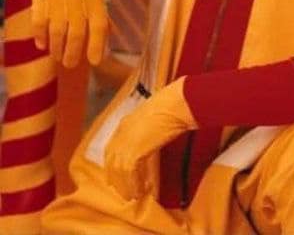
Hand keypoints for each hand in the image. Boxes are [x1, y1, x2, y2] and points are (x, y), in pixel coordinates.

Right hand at [26, 0, 108, 67]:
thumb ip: (100, 9)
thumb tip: (109, 33)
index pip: (99, 24)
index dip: (97, 46)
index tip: (94, 62)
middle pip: (77, 32)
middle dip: (73, 53)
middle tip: (70, 63)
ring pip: (57, 31)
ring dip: (57, 48)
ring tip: (57, 56)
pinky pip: (39, 22)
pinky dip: (40, 36)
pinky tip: (42, 44)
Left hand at [104, 77, 195, 199]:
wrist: (175, 105)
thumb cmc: (170, 105)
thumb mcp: (152, 117)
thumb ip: (145, 130)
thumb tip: (149, 144)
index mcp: (124, 123)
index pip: (111, 149)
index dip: (113, 165)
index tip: (118, 176)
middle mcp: (121, 133)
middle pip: (112, 162)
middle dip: (117, 179)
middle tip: (124, 191)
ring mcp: (126, 142)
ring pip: (119, 171)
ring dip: (127, 186)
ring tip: (134, 195)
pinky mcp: (134, 152)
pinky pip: (130, 175)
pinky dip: (136, 185)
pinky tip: (143, 190)